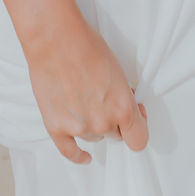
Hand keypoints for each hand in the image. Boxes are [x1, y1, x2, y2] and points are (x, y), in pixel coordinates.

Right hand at [25, 13, 148, 163]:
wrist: (55, 39)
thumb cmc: (87, 46)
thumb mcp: (118, 70)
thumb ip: (124, 97)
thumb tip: (128, 107)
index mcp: (123, 108)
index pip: (139, 140)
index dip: (137, 129)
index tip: (134, 119)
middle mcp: (103, 123)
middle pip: (115, 135)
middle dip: (113, 121)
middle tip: (103, 100)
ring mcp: (78, 128)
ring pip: (93, 137)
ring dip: (92, 125)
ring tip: (84, 100)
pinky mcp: (56, 128)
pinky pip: (69, 152)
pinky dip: (78, 156)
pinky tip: (84, 156)